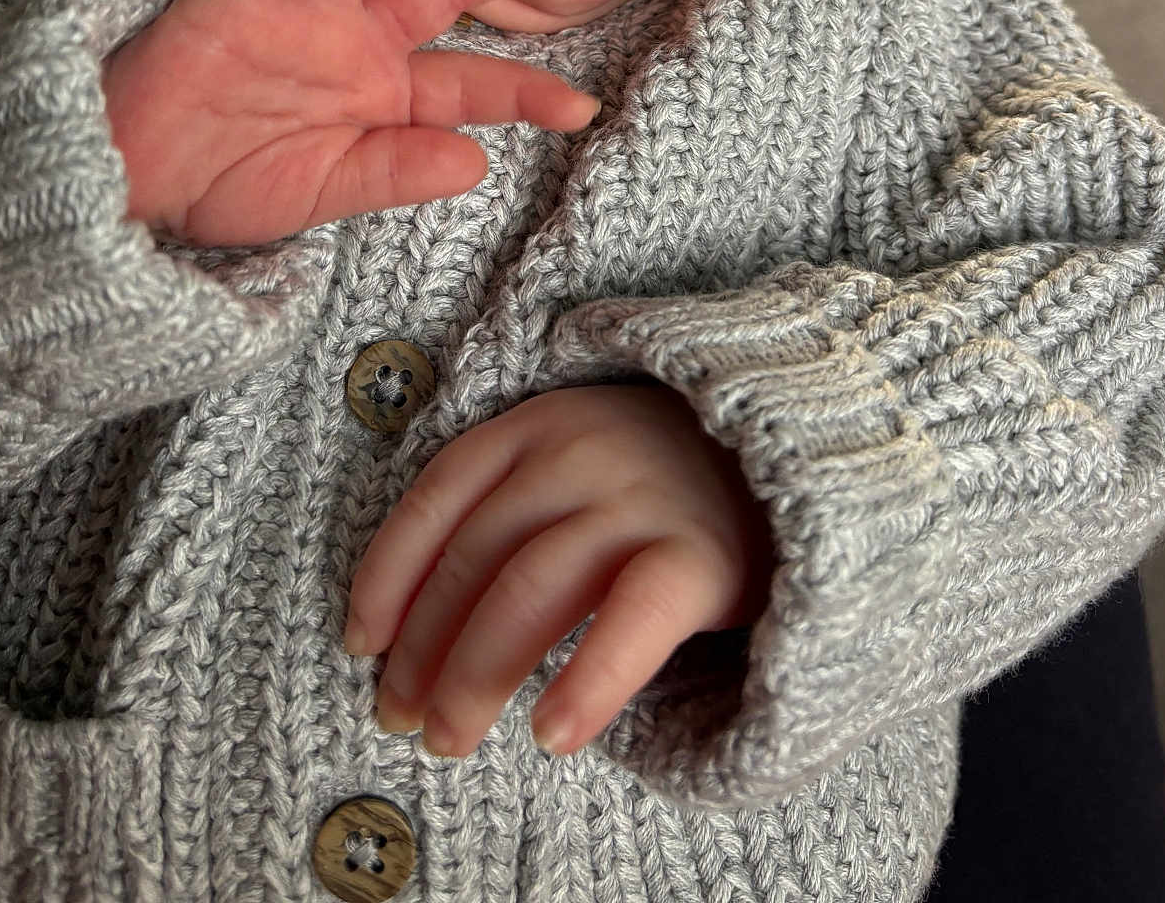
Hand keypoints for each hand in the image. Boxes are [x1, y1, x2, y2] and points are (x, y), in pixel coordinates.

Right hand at [102, 0, 599, 243]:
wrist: (128, 179)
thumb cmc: (226, 183)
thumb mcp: (323, 191)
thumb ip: (395, 172)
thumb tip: (476, 164)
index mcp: (381, 90)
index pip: (467, 83)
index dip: (522, 92)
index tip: (578, 107)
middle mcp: (353, 34)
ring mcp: (302, 3)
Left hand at [345, 382, 775, 759]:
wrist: (803, 452)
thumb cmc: (670, 480)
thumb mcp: (582, 458)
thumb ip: (515, 506)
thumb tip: (416, 622)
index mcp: (539, 423)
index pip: (437, 495)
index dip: (388, 573)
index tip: (361, 642)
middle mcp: (580, 449)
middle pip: (476, 554)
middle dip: (424, 645)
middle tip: (400, 716)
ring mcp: (641, 496)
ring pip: (530, 588)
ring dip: (476, 673)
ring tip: (449, 740)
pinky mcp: (702, 552)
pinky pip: (629, 620)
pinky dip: (584, 679)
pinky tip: (551, 735)